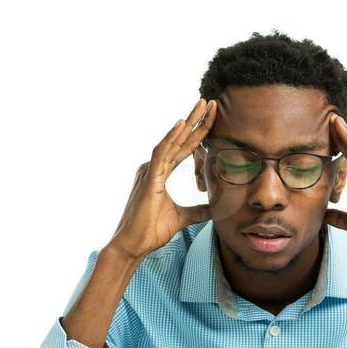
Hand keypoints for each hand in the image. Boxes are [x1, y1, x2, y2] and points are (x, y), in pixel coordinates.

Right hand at [108, 98, 216, 260]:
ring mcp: (150, 171)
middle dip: (195, 121)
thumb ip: (197, 211)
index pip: (183, 149)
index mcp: (160, 173)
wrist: (133, 245)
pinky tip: (183, 124)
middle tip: (210, 102)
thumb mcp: (181, 218)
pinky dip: (172, 138)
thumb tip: (213, 209)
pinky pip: (162, 154)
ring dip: (187, 123)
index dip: (198, 134)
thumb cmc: (150, 231)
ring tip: (201, 106)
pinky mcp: (149, 179)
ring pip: (171, 141)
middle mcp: (153, 168)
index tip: (212, 118)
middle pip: (178, 140)